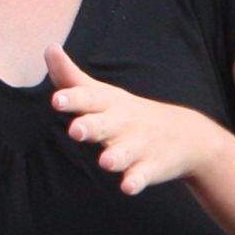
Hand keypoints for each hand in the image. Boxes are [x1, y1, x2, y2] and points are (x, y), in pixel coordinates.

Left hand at [47, 47, 234, 194]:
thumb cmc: (127, 113)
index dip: (73, 99)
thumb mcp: (101, 94)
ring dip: (115, 157)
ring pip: (124, 152)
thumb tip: (49, 48)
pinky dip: (136, 181)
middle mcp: (121, 123)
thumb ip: (70, 77)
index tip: (57, 100)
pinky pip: (141, 175)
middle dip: (90, 127)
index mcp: (107, 105)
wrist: (185, 135)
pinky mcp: (150, 167)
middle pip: (104, 125)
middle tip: (75, 130)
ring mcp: (138, 145)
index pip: (88, 99)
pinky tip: (128, 187)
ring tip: (106, 162)